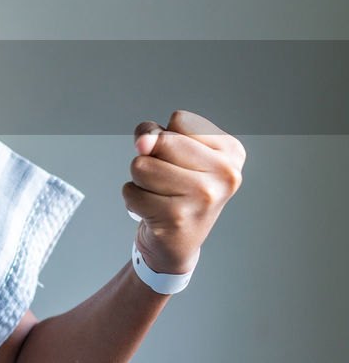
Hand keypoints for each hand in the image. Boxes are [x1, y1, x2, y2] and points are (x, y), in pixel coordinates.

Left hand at [122, 110, 245, 274]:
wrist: (177, 243)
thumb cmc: (175, 189)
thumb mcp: (173, 151)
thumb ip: (156, 134)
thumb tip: (144, 142)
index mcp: (232, 151)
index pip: (179, 119)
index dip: (165, 136)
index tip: (179, 160)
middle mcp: (225, 173)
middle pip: (159, 140)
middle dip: (150, 157)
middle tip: (167, 180)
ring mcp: (203, 196)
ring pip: (141, 165)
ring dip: (140, 180)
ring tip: (160, 195)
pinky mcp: (177, 217)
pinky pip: (131, 191)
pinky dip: (133, 200)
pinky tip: (153, 212)